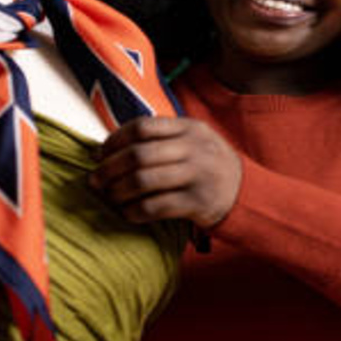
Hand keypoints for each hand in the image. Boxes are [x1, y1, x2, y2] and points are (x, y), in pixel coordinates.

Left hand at [91, 117, 241, 228]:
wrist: (246, 193)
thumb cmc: (208, 165)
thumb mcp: (193, 140)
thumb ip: (160, 137)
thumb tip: (107, 147)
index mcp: (189, 128)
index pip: (143, 127)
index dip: (115, 140)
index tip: (100, 153)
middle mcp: (194, 149)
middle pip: (139, 154)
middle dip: (109, 168)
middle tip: (94, 180)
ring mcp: (197, 176)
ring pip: (144, 180)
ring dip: (118, 191)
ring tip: (109, 197)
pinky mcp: (197, 203)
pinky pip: (155, 207)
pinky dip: (134, 211)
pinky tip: (127, 213)